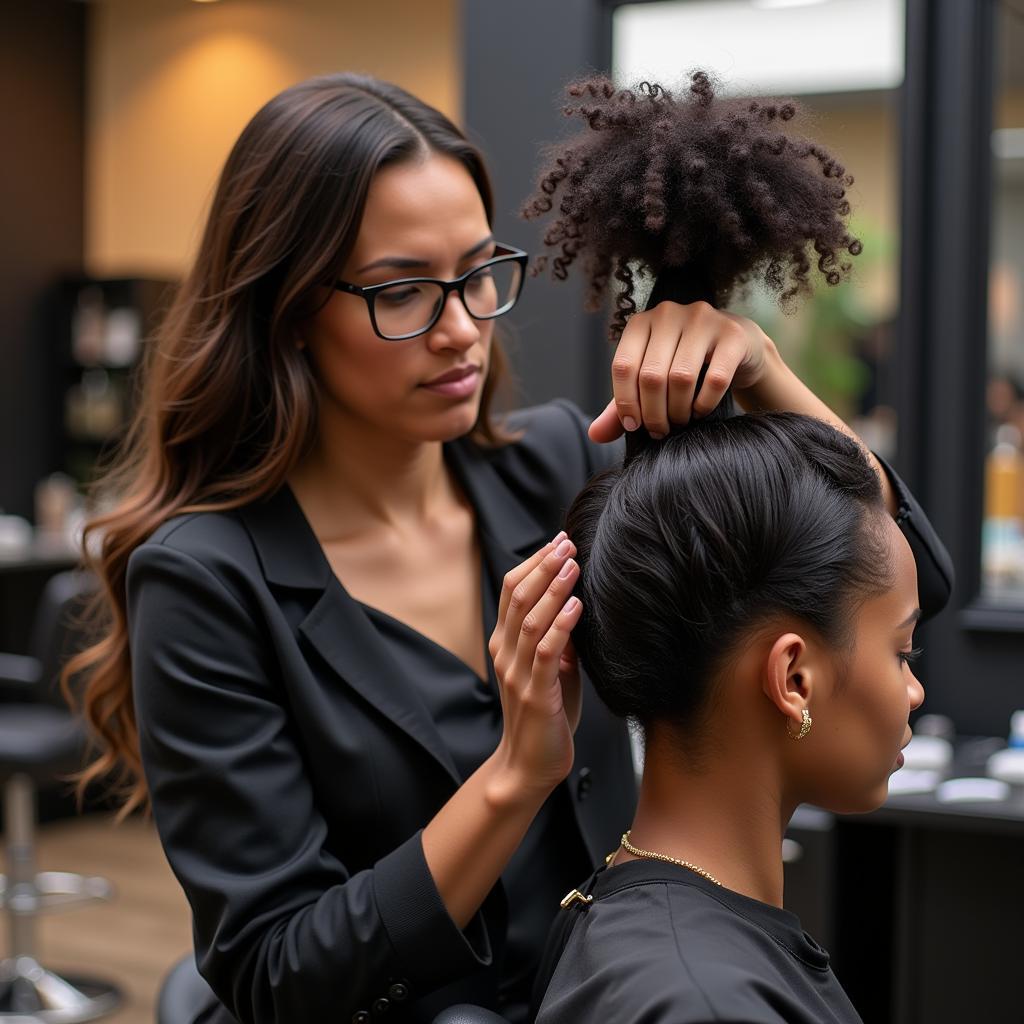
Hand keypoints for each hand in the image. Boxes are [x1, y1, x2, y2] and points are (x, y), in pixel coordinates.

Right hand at [488, 533, 583, 796]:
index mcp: (505, 643)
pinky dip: (562, 626)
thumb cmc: (545, 717)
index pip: (513, 591)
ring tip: (573, 566)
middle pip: (517, 597)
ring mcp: (517, 673)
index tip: (558, 541)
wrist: (529, 766)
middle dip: (543, 566)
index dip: (534, 563)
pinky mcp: (535, 694)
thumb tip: (578, 605)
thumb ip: (559, 639)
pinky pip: (546, 653)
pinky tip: (578, 606)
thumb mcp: (553, 669)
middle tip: (567, 543)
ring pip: (530, 620)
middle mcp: (506, 653)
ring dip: (553, 589)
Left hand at [589, 300, 771, 442]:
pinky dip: (704, 404)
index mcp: (640, 323)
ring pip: (681, 378)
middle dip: (653, 413)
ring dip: (678, 411)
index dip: (625, 403)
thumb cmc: (684, 365)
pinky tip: (700, 411)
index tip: (633, 427)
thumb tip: (595, 435)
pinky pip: (715, 379)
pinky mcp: (733, 334)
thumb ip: (622, 406)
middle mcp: (668, 314)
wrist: (736, 347)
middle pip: (650, 376)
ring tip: (680, 422)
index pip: (622, 366)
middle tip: (660, 431)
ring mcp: (703, 319)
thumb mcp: (650, 382)